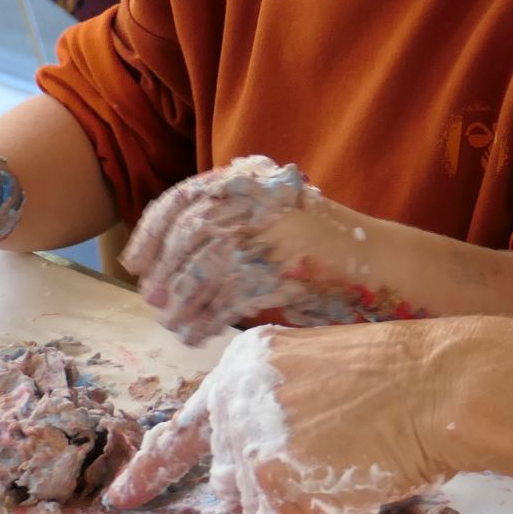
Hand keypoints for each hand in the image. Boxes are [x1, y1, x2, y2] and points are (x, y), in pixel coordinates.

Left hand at [101, 324, 450, 513]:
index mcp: (238, 369)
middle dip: (271, 491)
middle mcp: (230, 404)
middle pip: (228, 484)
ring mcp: (248, 445)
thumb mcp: (310, 376)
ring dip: (297, 508)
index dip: (149, 472)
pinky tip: (348, 484)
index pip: (180, 430)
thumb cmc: (395, 383)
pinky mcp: (272, 485)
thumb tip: (244, 483)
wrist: (434, 385)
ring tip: (346, 465)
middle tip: (330, 461)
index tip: (119, 501)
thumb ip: (266, 415)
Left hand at [124, 158, 414, 344]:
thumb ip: (223, 225)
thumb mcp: (267, 219)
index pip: (185, 197)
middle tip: (152, 302)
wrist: (378, 264)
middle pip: (192, 233)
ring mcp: (275, 231)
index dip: (153, 232)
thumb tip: (157, 267)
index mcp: (251, 179)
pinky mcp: (286, 268)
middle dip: (166, 272)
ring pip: (208, 267)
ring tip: (174, 325)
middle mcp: (261, 197)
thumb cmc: (316, 250)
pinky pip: (232, 297)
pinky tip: (198, 334)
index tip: (135, 263)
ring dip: (183, 301)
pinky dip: (208, 318)